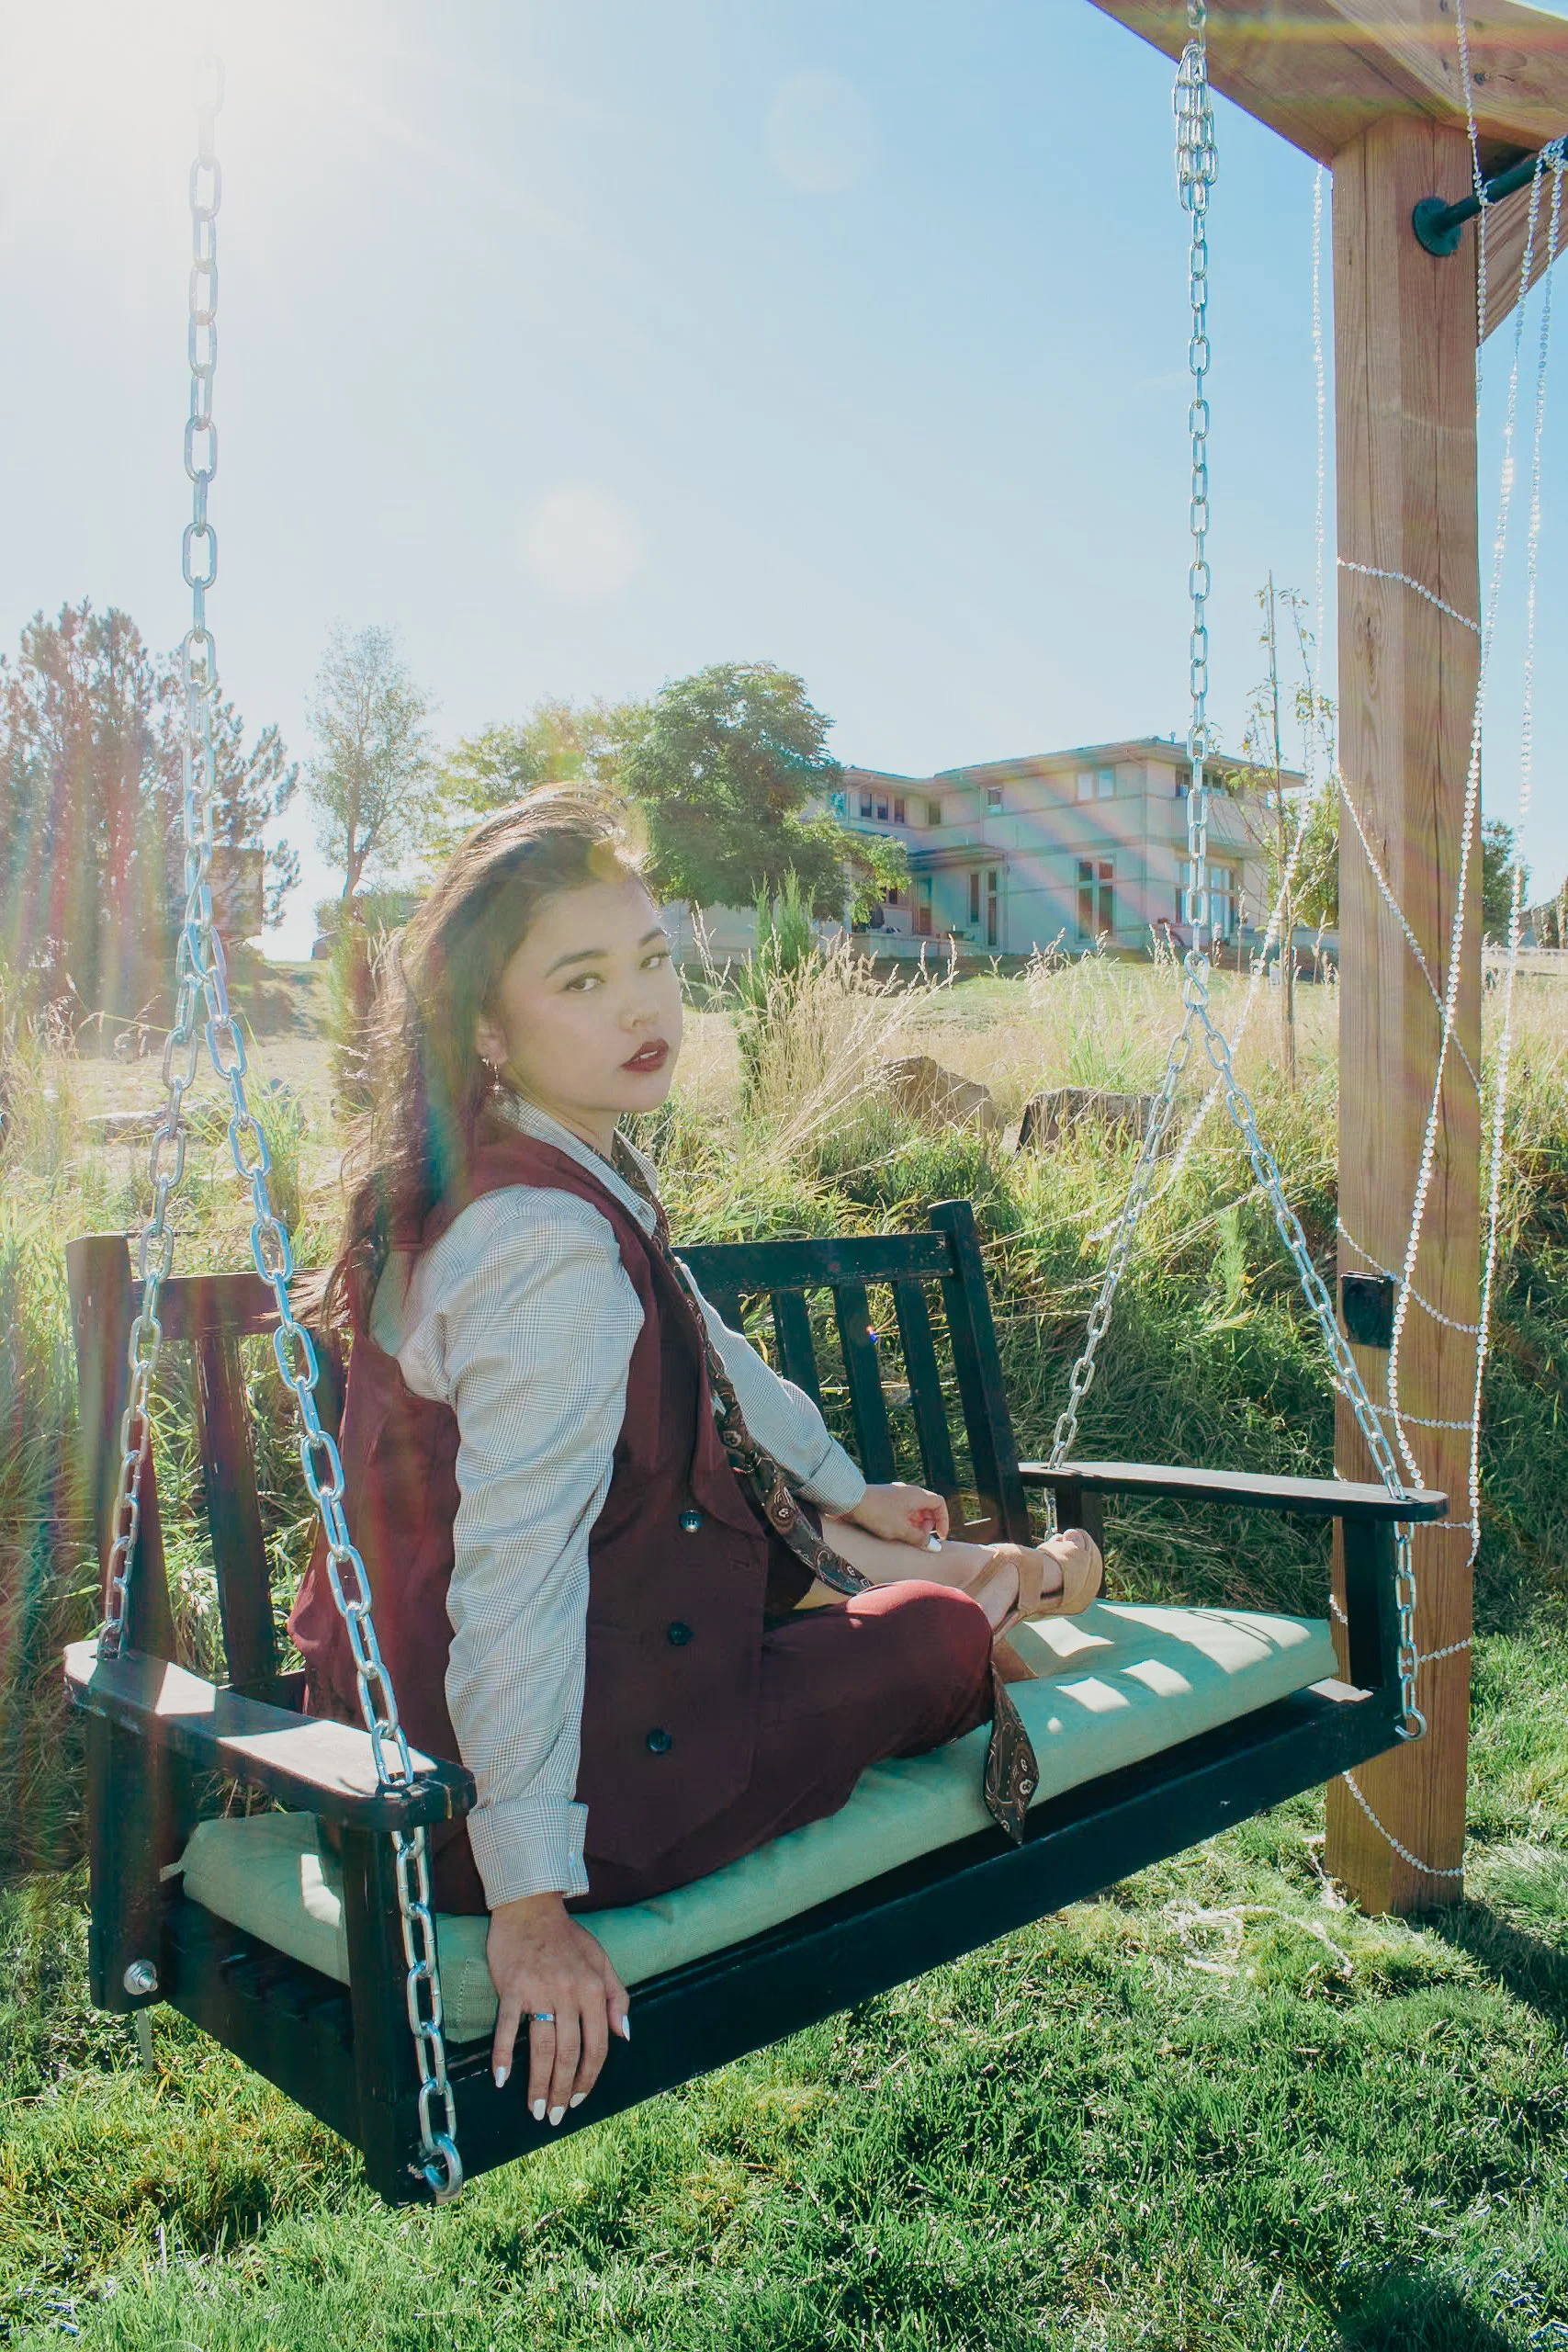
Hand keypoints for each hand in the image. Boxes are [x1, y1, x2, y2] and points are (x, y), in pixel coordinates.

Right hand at [487, 1891, 629, 2123]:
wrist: (530, 1907)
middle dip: (561, 2090)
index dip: (588, 2077)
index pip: (596, 2045)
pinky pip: (506, 2028)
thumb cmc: (566, 1937)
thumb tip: (624, 2035)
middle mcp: (570, 1993)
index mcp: (594, 1989)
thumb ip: (618, 1997)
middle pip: (568, 2054)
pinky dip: (502, 2055)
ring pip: (541, 2048)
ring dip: (537, 2084)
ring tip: (534, 2109)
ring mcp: (539, 1991)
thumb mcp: (601, 1960)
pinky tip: (501, 2078)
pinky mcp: (512, 1988)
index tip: (578, 2099)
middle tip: (553, 2116)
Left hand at [829, 1481, 949, 1548]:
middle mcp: (908, 1491)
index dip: (943, 1520)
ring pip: (913, 1509)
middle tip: (920, 1539)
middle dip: (927, 1525)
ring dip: (914, 1524)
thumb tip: (935, 1546)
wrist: (850, 1500)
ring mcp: (896, 1493)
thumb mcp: (902, 1530)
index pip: (939, 1503)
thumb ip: (920, 1539)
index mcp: (917, 1495)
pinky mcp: (884, 1499)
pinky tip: (893, 1532)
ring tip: (906, 1537)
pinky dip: (903, 1521)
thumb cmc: (878, 1514)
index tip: (940, 1536)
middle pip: (927, 1507)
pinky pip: (901, 1509)